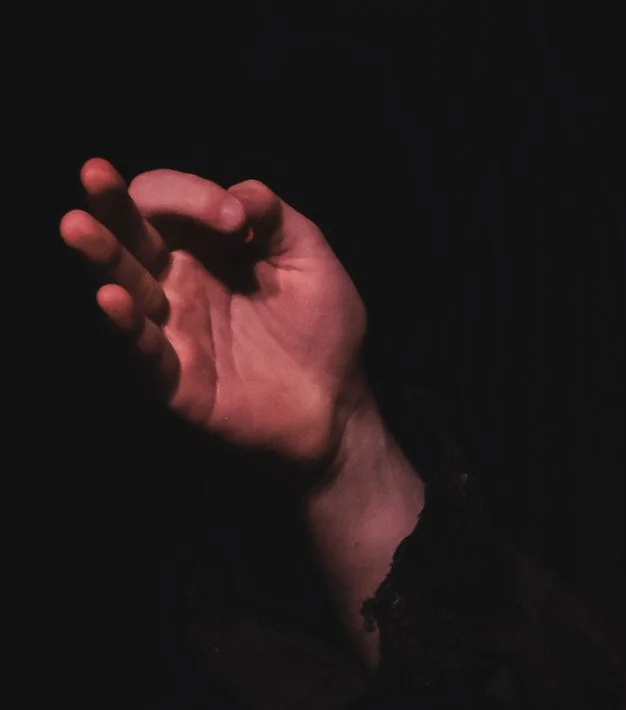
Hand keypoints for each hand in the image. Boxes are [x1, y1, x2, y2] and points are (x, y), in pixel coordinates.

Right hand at [59, 158, 371, 473]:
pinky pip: (141, 347)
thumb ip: (276, 220)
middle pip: (130, 233)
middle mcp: (175, 279)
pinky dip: (125, 322)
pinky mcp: (173, 376)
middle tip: (95, 173)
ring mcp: (170, 325)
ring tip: (77, 225)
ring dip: (102, 254)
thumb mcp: (312, 261)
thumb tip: (236, 192)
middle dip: (111, 202)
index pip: (170, 202)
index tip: (234, 220)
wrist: (337, 408)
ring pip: (123, 283)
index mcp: (204, 246)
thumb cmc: (322, 332)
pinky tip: (112, 297)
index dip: (192, 196)